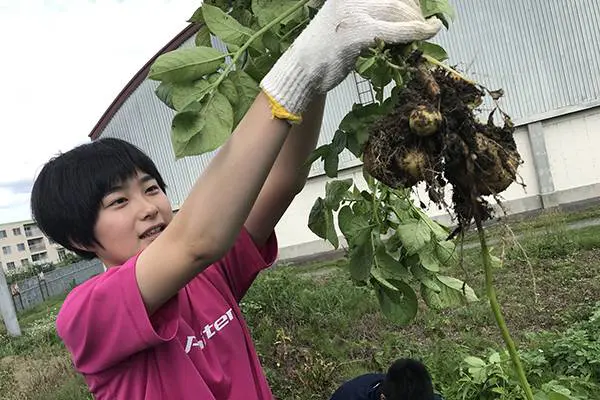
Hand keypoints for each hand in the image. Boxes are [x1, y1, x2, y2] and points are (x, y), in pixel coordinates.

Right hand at [260, 0, 442, 120]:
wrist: (302, 70)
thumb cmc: (325, 50)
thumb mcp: (344, 20)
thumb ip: (367, 12)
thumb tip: (401, 12)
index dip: (408, 0)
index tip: (416, 9)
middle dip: (414, 10)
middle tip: (423, 24)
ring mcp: (353, 14)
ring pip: (399, 9)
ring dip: (417, 22)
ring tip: (424, 31)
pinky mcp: (357, 35)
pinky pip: (395, 31)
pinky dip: (415, 32)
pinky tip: (428, 31)